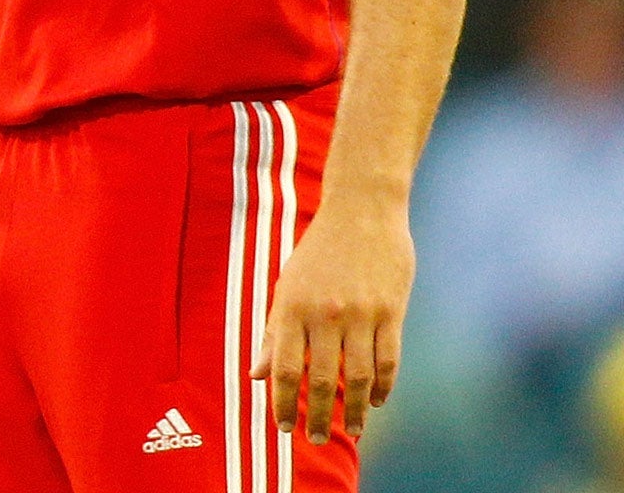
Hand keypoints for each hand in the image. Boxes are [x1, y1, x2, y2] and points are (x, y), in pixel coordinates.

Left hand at [252, 196, 412, 442]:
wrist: (362, 210)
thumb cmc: (318, 252)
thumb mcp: (287, 286)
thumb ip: (275, 332)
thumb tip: (258, 374)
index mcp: (292, 305)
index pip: (285, 367)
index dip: (283, 402)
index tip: (283, 427)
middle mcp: (325, 313)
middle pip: (321, 379)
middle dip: (318, 415)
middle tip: (317, 439)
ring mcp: (361, 313)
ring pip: (358, 377)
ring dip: (355, 410)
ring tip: (351, 429)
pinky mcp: (392, 311)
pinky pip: (388, 361)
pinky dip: (383, 387)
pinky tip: (377, 401)